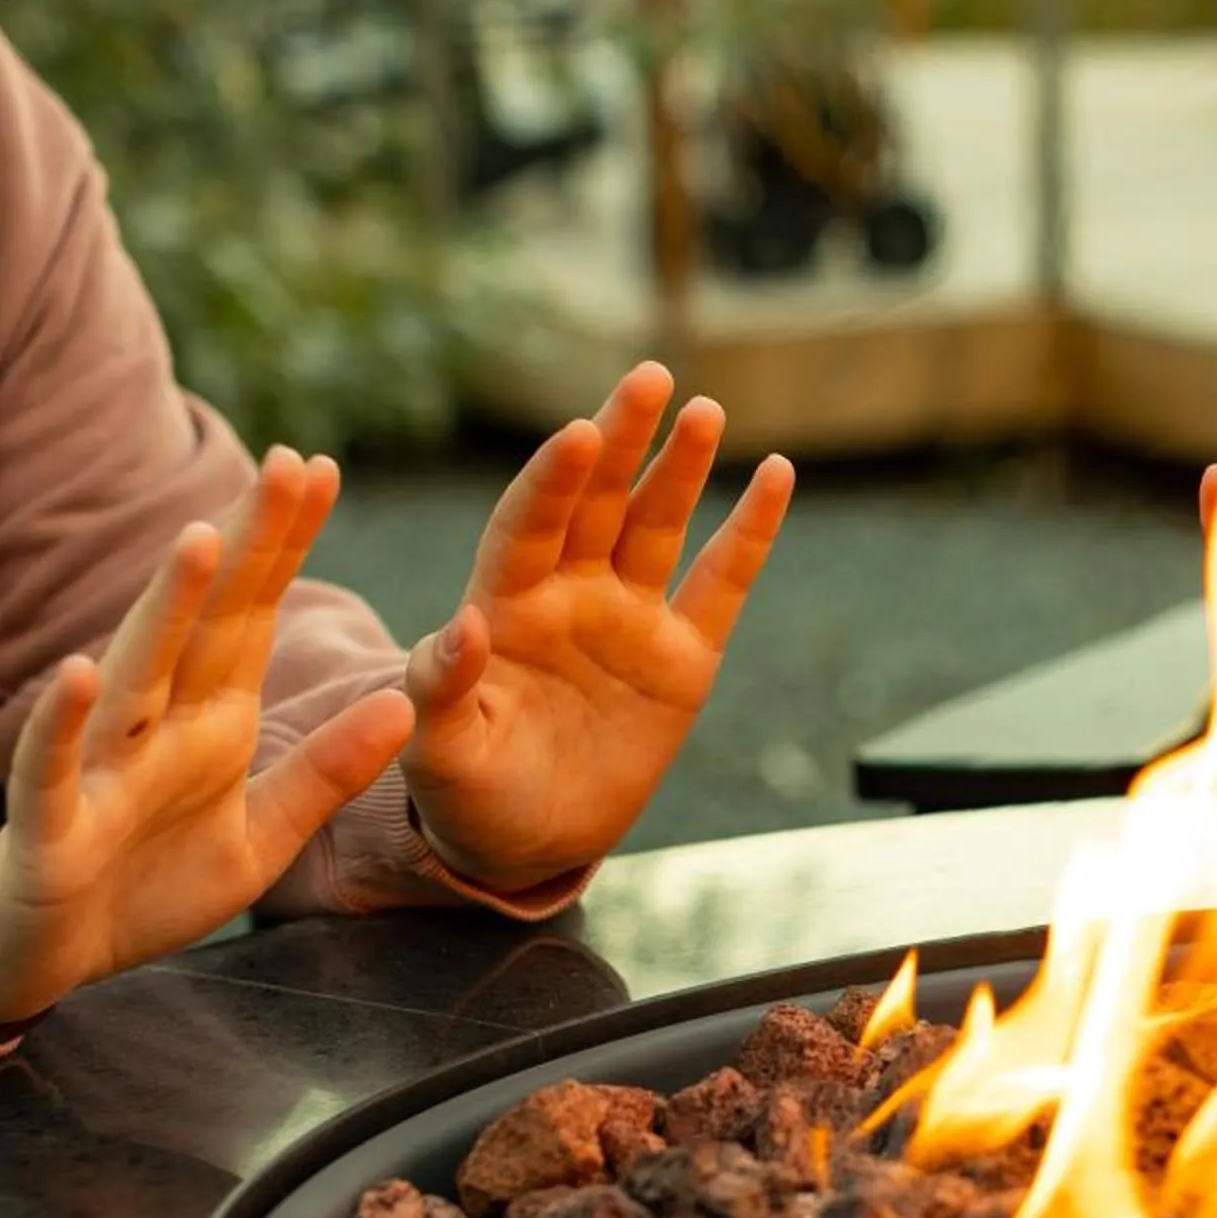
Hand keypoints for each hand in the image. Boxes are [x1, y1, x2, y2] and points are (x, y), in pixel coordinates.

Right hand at [0, 448, 414, 1024]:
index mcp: (211, 720)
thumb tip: (404, 703)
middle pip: (206, 622)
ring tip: (197, 540)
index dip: (285, 544)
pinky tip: (78, 672)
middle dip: (245, 545)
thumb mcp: (265, 837)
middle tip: (287, 464)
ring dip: (163, 610)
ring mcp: (101, 769)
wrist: (45, 958)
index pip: (254, 613)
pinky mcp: (51, 828)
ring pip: (134, 675)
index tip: (323, 467)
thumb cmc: (148, 885)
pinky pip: (52, 769)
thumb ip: (326, 773)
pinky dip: (62, 724)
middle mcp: (156, 725)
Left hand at [400, 365, 793, 888]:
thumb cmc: (466, 792)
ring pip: (658, 525)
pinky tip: (777, 472)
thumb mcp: (439, 753)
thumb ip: (442, 691)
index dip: (553, 480)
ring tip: (705, 410)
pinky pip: (724, 583)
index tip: (579, 434)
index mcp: (503, 605)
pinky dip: (752, 530)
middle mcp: (568, 593)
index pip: (528, 524)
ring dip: (681, 467)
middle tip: (648, 377)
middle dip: (622, 438)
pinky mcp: (684, 657)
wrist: (527, 841)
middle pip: (598, 500)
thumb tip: (459, 628)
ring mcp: (629, 618)